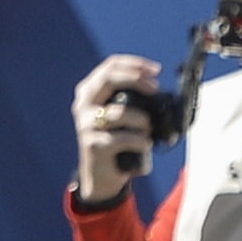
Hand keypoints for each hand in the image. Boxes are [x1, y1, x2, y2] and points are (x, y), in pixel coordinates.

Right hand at [69, 56, 164, 209]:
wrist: (101, 176)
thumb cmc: (116, 141)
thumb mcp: (120, 115)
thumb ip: (131, 99)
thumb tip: (158, 89)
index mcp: (89, 91)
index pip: (109, 66)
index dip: (134, 64)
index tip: (156, 70)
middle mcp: (83, 104)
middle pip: (109, 79)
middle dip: (136, 79)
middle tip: (155, 87)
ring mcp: (86, 125)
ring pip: (121, 112)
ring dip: (143, 121)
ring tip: (147, 130)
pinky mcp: (94, 145)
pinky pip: (125, 138)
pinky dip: (141, 141)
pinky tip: (144, 145)